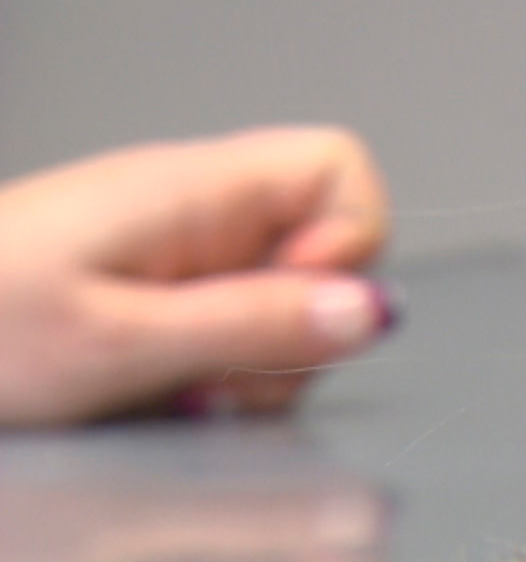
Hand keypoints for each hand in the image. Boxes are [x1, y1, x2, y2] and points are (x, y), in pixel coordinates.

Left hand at [0, 127, 393, 424]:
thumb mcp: (117, 342)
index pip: (340, 168)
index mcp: (192, 190)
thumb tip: (373, 311)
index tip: (296, 310)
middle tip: (217, 374)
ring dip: (254, 365)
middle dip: (297, 330)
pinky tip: (155, 393)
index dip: (348, 244)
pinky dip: (212, 373)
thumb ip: (253, 325)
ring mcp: (175, 252)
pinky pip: (230, 329)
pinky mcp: (152, 293)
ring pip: (285, 301)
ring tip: (171, 390)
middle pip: (324, 252)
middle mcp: (195, 209)